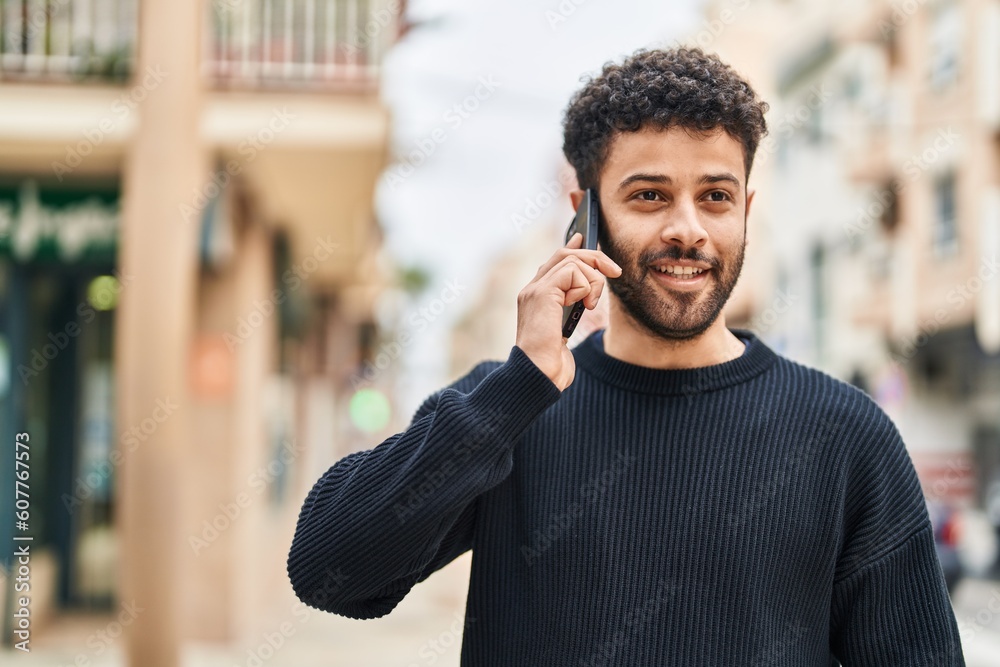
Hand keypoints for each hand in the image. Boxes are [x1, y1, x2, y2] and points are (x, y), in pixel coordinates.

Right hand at [515, 233, 621, 390]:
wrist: (538, 376)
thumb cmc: (551, 364)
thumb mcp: (564, 334)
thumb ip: (570, 312)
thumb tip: (584, 297)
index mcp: (536, 298)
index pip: (553, 262)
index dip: (572, 248)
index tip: (583, 238)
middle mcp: (532, 290)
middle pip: (565, 254)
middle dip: (594, 258)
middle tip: (615, 272)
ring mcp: (535, 290)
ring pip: (572, 260)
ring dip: (593, 279)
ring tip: (592, 304)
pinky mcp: (542, 293)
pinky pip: (572, 272)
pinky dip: (586, 286)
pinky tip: (585, 305)